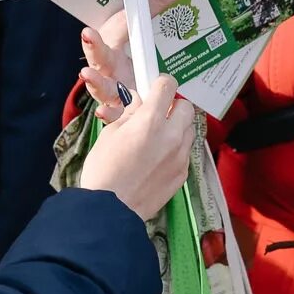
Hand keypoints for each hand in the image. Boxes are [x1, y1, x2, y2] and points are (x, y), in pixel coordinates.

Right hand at [79, 0, 184, 124]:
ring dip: (96, 84)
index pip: (105, 39)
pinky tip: (105, 113)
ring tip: (87, 75)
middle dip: (93, 53)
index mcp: (110, 50)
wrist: (126, 91)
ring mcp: (112, 93)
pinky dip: (109, 114)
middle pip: (98, 62)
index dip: (96, 39)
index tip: (89, 32)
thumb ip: (153, 9)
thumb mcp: (136, 31)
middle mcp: (107, 71)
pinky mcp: (120, 111)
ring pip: (103, 89)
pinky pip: (114, 114)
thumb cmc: (127, 58)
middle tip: (87, 49)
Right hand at [79, 74, 193, 220]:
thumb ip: (130, 114)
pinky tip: (158, 157)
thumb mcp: (110, 133)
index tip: (155, 88)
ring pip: (190, 129)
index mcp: (150, 121)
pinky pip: (186, 151)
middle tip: (158, 113)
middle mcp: (171, 136)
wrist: (109, 210)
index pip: (167, 86)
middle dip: (173, 106)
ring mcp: (180, 156)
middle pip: (186, 107)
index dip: (160, 83)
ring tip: (159, 136)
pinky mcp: (183, 174)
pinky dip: (177, 148)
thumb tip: (139, 102)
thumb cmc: (103, 170)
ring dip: (178, 127)